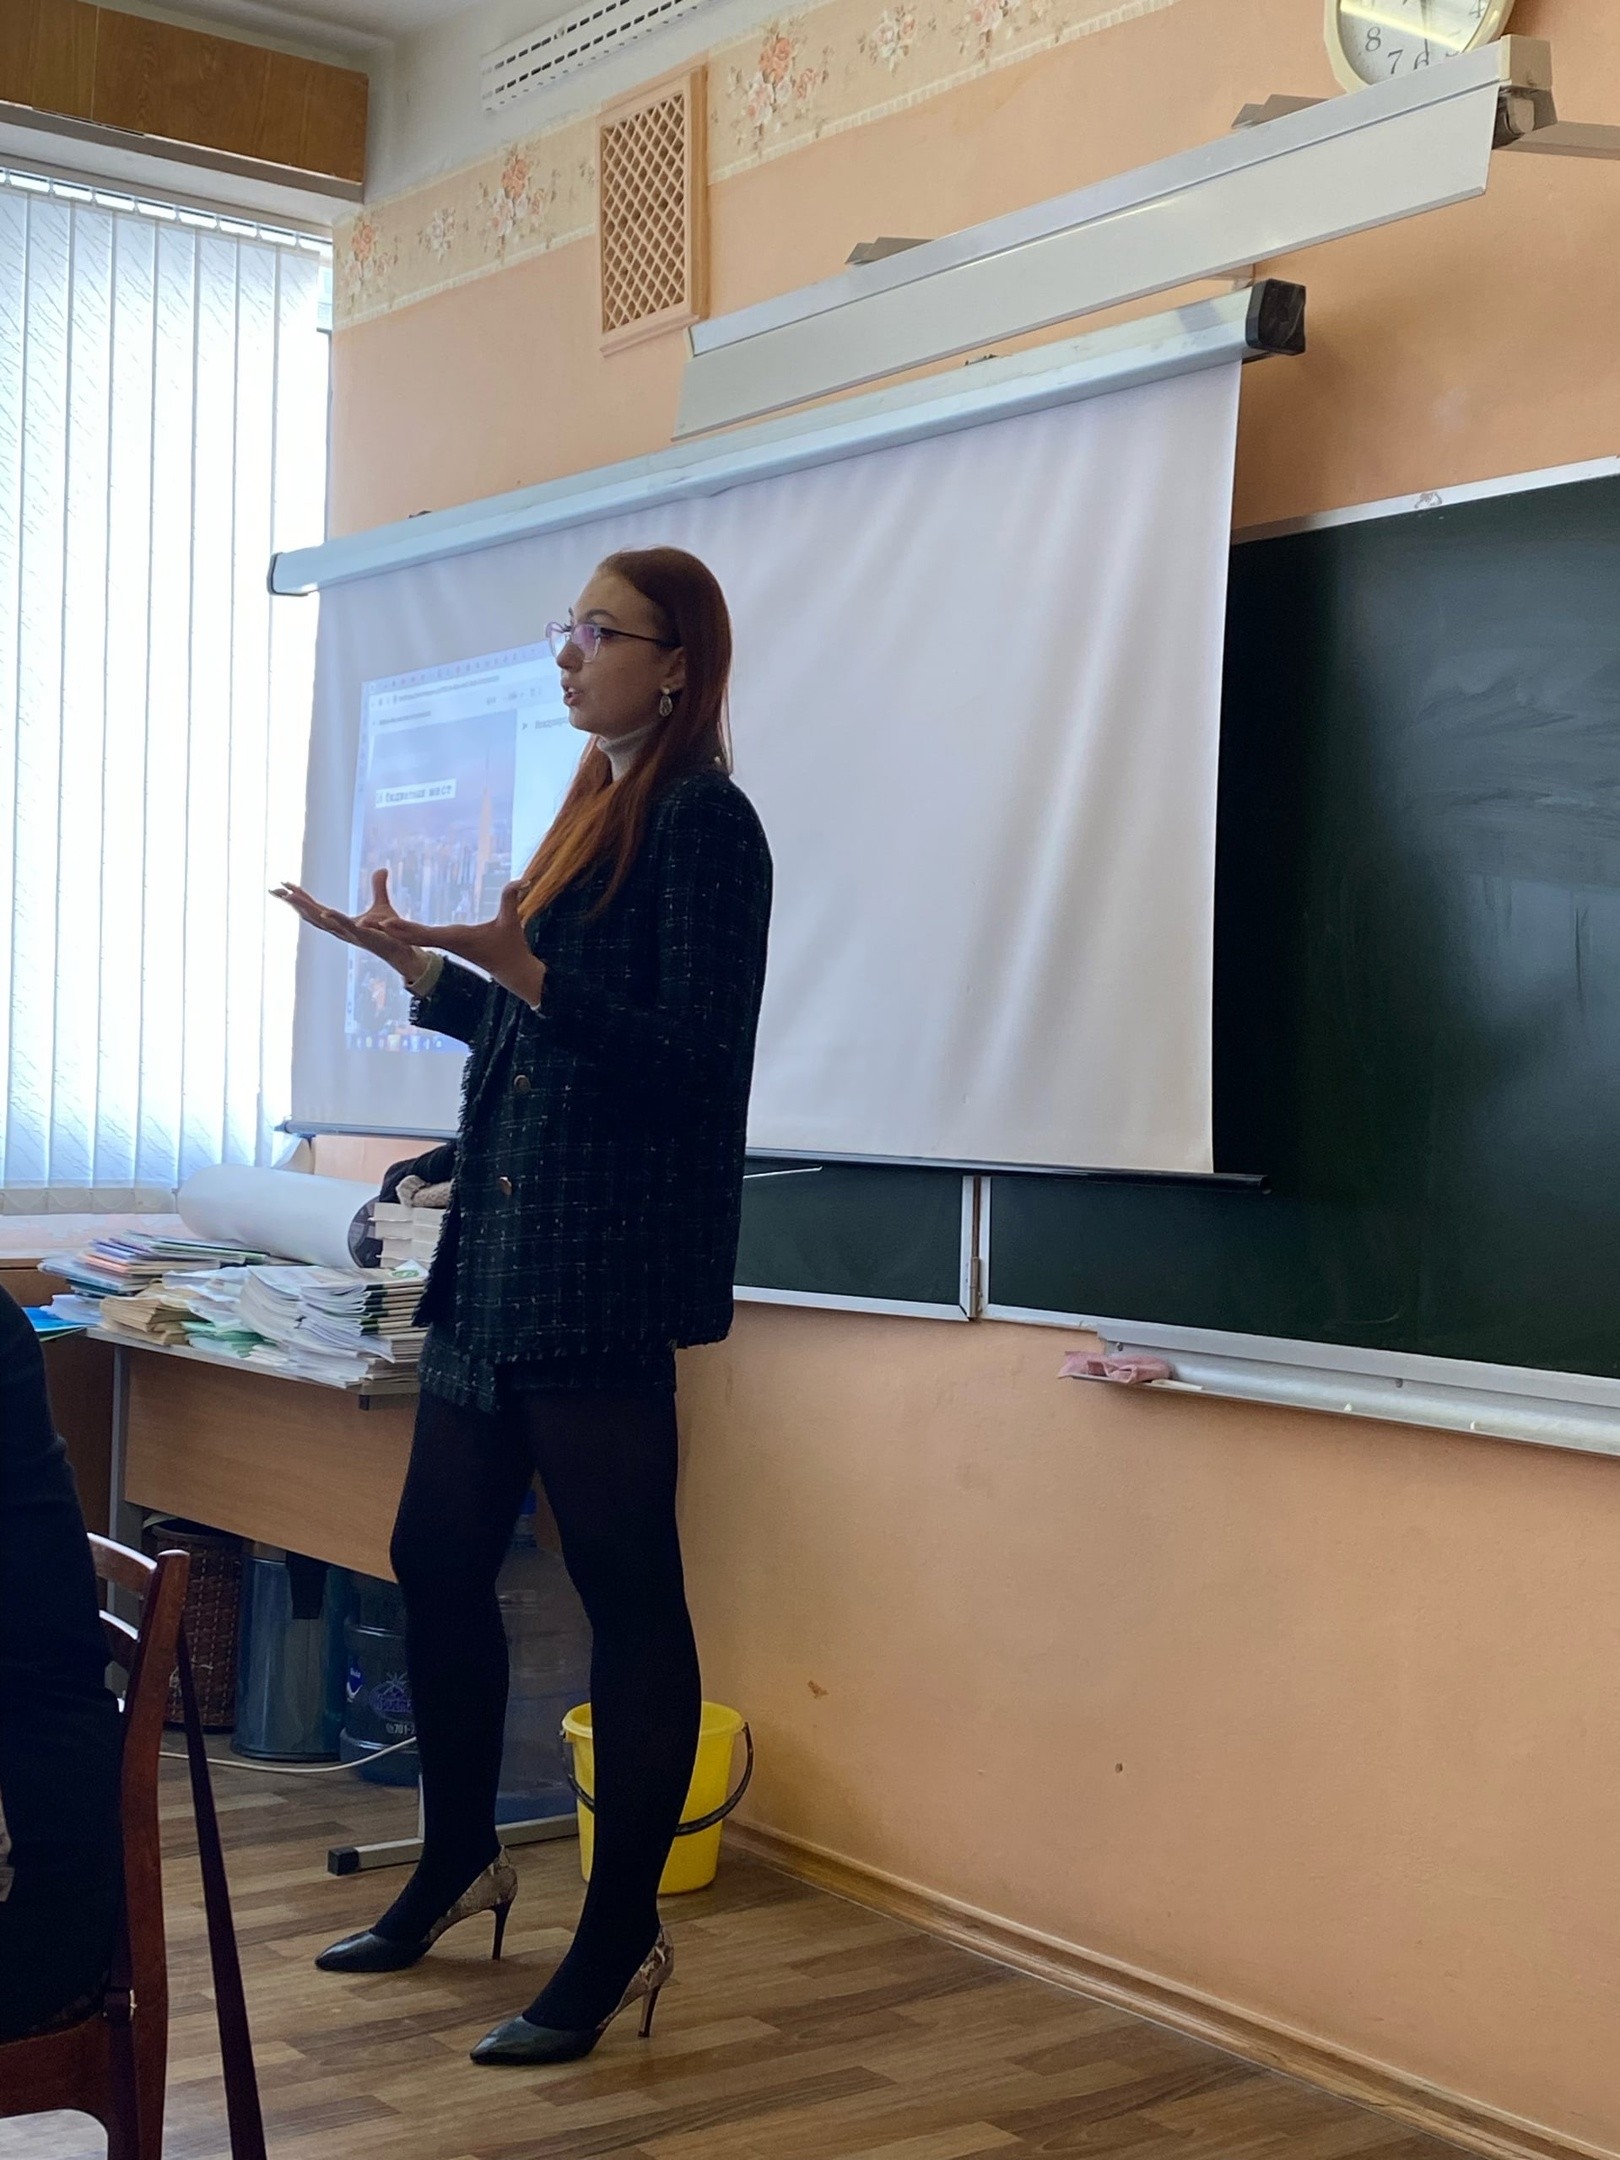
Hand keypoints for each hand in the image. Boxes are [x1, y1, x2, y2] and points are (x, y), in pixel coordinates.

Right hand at [272, 870, 426, 982]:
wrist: (403, 949)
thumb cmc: (389, 932)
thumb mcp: (382, 906)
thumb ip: (378, 887)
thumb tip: (382, 869)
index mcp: (339, 922)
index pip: (315, 907)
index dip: (300, 897)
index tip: (284, 884)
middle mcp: (339, 930)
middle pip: (311, 915)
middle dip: (293, 903)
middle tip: (275, 891)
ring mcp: (349, 934)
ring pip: (323, 921)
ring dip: (306, 909)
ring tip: (291, 898)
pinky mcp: (363, 936)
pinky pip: (347, 927)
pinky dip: (335, 919)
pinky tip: (325, 912)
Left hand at [382, 880, 546, 1006]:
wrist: (511, 970)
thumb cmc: (511, 946)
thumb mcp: (512, 921)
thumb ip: (512, 899)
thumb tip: (521, 880)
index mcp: (455, 937)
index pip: (425, 934)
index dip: (404, 929)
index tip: (385, 924)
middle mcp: (446, 940)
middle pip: (411, 935)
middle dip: (388, 930)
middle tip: (362, 923)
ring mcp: (444, 943)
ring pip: (412, 936)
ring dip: (391, 930)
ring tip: (368, 922)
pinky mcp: (446, 942)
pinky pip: (419, 936)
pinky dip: (402, 930)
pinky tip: (388, 925)